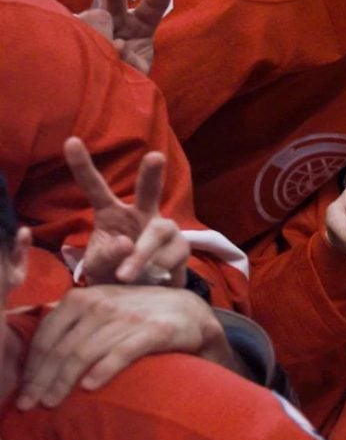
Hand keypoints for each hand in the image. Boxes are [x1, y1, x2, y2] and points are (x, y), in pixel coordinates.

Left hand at [16, 285, 235, 409]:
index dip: (32, 364)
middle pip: (63, 347)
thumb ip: (74, 320)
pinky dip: (103, 371)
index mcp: (85, 296)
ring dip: (63, 382)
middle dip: (42, 379)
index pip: (48, 333)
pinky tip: (89, 387)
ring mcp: (129, 317)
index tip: (25, 389)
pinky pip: (121, 353)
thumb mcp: (103, 307)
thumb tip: (37, 351)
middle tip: (31, 403)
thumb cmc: (139, 314)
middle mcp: (104, 304)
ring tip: (52, 402)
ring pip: (85, 353)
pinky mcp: (154, 331)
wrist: (190, 312)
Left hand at [64, 137, 188, 287]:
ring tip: (124, 277)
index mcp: (111, 214)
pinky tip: (152, 279)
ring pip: (158, 232)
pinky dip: (157, 269)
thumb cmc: (113, 274)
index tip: (70, 141)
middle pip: (149, 191)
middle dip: (152, 174)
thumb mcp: (98, 267)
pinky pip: (172, 254)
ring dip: (141, 255)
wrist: (140, 298)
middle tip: (155, 157)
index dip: (83, 165)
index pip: (95, 188)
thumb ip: (105, 257)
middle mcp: (142, 215)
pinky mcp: (182, 247)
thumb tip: (126, 243)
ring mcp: (164, 230)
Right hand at [75, 0, 172, 74]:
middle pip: (116, 0)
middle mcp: (116, 20)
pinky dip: (81, 45)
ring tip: (99, 51)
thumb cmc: (124, 78)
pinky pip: (75, 34)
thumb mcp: (135, 72)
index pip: (153, 7)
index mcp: (140, 27)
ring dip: (95, 28)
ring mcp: (92, 25)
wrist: (95, 86)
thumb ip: (132, 59)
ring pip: (92, 18)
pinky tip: (83, 54)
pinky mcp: (72, 31)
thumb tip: (118, 43)